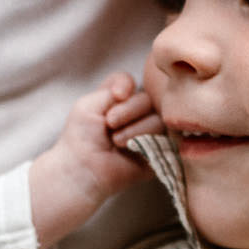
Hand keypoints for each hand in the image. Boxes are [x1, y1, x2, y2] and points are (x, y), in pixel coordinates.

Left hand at [27, 71, 161, 248]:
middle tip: (109, 124)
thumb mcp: (90, 103)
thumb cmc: (82, 137)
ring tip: (116, 142)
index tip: (115, 95)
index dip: (124, 85)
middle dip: (128, 110)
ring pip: (159, 117)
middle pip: (148, 98)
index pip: (130, 80)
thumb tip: (134, 88)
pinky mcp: (159, 150)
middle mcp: (136, 114)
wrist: (83, 168)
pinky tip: (131, 149)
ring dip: (135, 129)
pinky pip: (166, 137)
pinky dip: (146, 140)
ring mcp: (150, 132)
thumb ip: (114, 85)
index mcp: (118, 101)